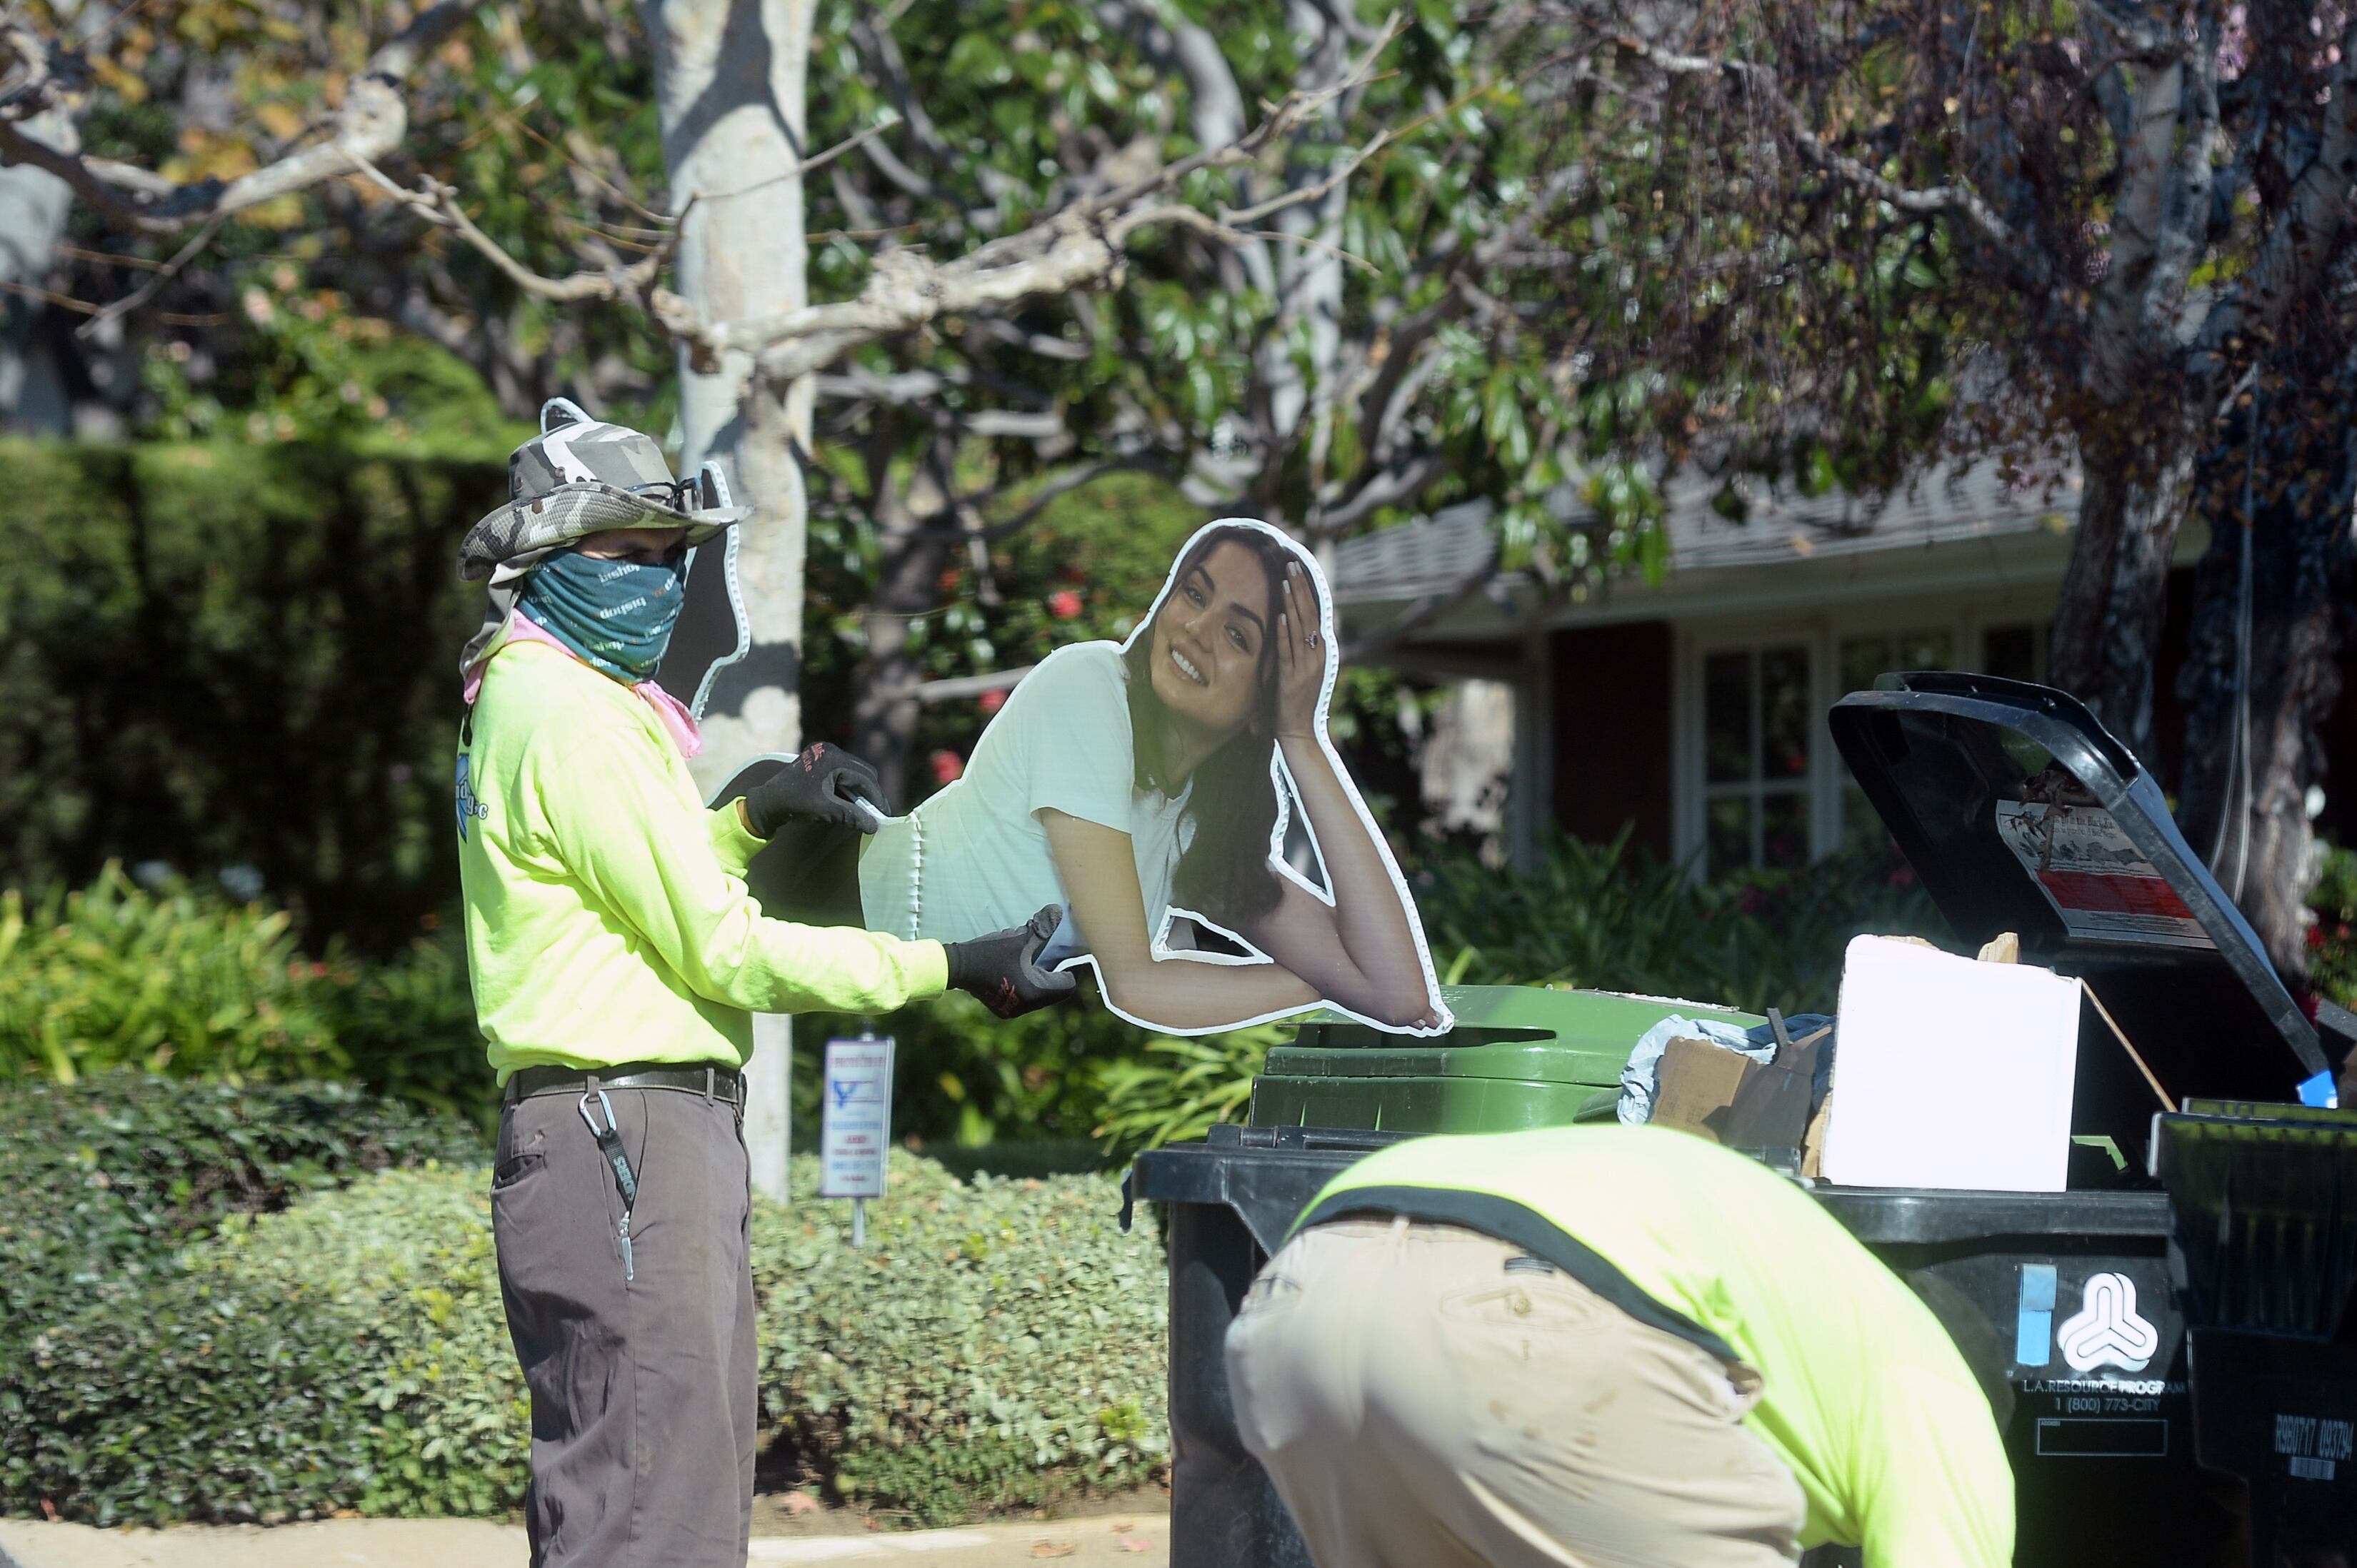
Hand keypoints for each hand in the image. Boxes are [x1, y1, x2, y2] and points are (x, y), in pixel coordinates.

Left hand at [741, 743, 885, 837]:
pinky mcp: (820, 758)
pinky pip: (843, 770)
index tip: (884, 814)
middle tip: (876, 812)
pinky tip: (850, 800)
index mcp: (833, 759)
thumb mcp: (827, 811)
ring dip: (860, 789)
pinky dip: (849, 785)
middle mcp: (831, 750)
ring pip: (854, 770)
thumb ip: (852, 816)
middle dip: (870, 792)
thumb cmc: (795, 804)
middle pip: (863, 771)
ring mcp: (825, 752)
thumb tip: (874, 826)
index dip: (876, 797)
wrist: (768, 801)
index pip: (864, 778)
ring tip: (864, 808)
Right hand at [944, 905, 1079, 1018]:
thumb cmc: (989, 952)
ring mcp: (1015, 1010)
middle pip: (1055, 992)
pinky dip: (1027, 986)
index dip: (1068, 968)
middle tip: (1046, 956)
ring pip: (1041, 996)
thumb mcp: (1018, 939)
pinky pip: (1026, 999)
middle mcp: (1028, 1006)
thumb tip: (1058, 910)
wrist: (957, 967)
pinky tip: (1016, 972)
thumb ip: (1041, 928)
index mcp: (1035, 991)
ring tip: (1029, 962)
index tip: (1062, 955)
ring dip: (1040, 980)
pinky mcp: (1004, 1010)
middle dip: (1054, 973)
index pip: (1068, 985)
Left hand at [1271, 561, 1325, 739]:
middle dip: (1300, 588)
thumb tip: (1288, 621)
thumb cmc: (1295, 700)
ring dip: (1292, 604)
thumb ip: (1298, 647)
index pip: (1314, 614)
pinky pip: (1288, 653)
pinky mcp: (1292, 680)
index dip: (1306, 591)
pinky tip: (1280, 617)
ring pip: (1299, 629)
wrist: (1298, 731)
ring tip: (1285, 581)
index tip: (1298, 570)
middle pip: (1309, 615)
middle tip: (1291, 565)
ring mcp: (1305, 668)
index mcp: (1320, 652)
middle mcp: (1316, 656)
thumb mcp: (1301, 669)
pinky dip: (1285, 634)